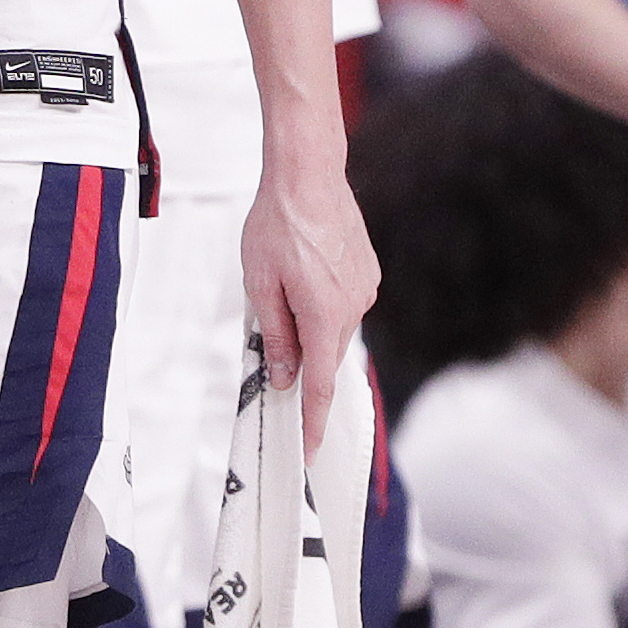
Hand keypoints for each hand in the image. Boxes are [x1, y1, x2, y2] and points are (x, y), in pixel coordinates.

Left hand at [240, 149, 377, 458]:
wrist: (308, 175)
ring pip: (333, 328)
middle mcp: (353, 309)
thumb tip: (282, 377)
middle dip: (300, 355)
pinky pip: (342, 303)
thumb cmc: (277, 225)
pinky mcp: (369, 274)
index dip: (314, 421)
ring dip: (309, 322)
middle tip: (273, 325)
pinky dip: (322, 302)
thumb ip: (273, 336)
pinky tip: (304, 271)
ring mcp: (365, 290)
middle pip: (324, 354)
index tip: (310, 451)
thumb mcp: (259, 285)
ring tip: (284, 281)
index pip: (321, 385)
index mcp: (324, 317)